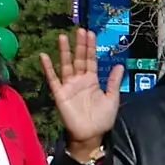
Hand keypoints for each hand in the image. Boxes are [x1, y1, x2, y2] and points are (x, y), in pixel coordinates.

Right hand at [39, 29, 123, 147]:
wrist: (91, 135)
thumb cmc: (102, 119)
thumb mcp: (112, 98)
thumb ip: (113, 81)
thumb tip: (119, 65)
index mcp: (92, 80)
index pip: (91, 60)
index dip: (90, 47)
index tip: (90, 33)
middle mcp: (80, 80)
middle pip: (79, 59)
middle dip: (79, 45)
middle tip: (80, 30)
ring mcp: (69, 86)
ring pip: (66, 65)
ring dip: (64, 51)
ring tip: (63, 37)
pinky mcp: (60, 94)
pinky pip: (53, 79)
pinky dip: (48, 68)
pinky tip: (45, 56)